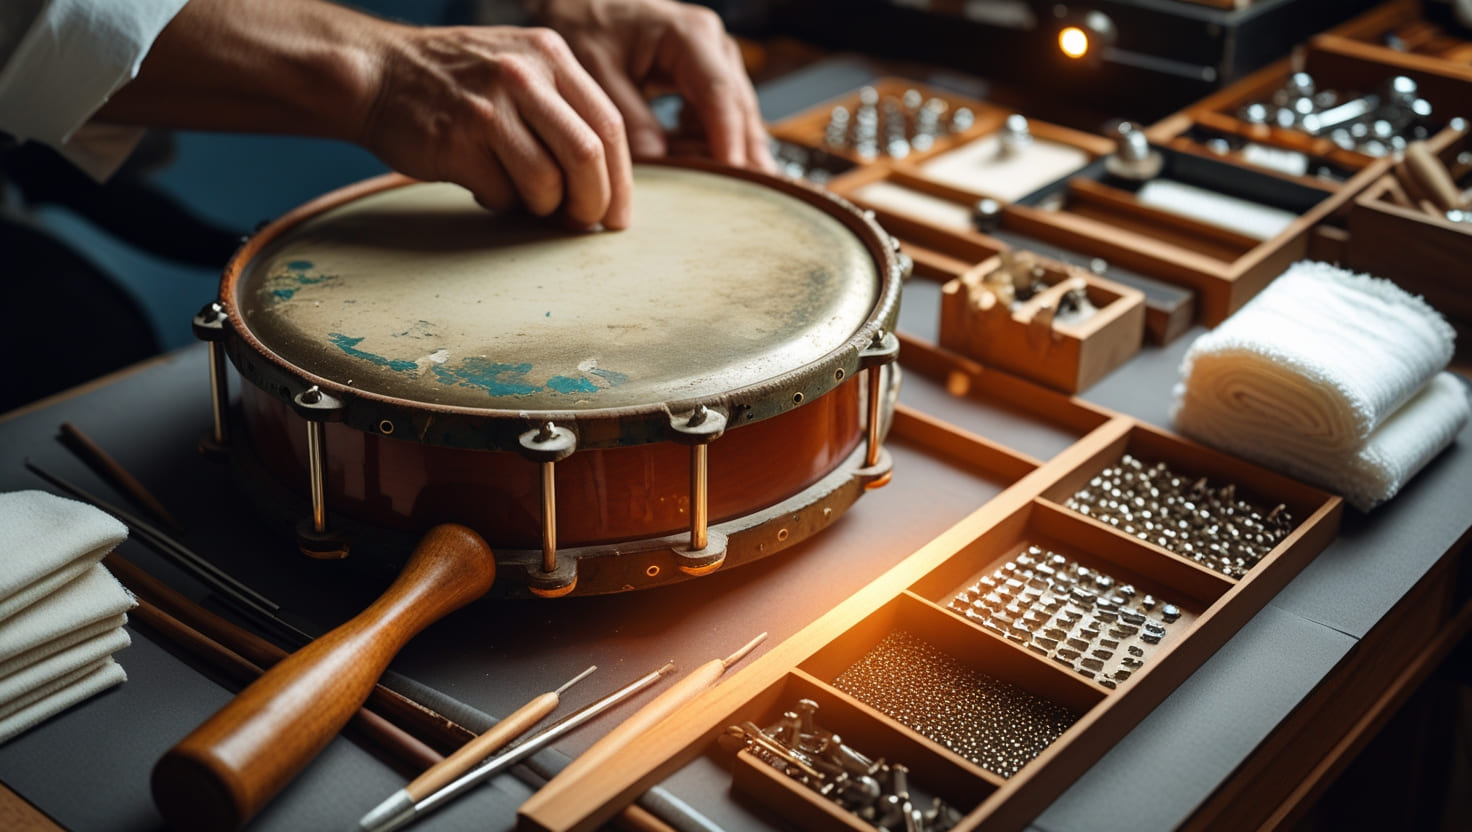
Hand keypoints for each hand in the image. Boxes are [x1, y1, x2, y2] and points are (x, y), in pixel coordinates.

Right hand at [97, 0, 633, 228]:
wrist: (375, 72)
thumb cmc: (457, 83)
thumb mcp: (519, 68)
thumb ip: (564, 109)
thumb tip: (608, 184)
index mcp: (550, 55)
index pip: (608, 126)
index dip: (622, 181)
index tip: (618, 217)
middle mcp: (525, 74)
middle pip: (588, 157)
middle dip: (593, 204)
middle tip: (583, 225)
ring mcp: (490, 106)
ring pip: (547, 182)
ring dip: (543, 208)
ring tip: (524, 200)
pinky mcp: (457, 140)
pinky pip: (502, 195)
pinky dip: (501, 204)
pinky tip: (484, 188)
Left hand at [532, 0, 774, 171]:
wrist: (581, 7)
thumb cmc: (586, 28)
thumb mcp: (597, 72)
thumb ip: (628, 118)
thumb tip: (659, 162)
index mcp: (689, 34)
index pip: (719, 94)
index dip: (728, 139)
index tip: (732, 178)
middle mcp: (712, 45)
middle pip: (739, 109)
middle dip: (743, 154)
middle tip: (747, 199)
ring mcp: (715, 61)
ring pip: (737, 117)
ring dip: (729, 153)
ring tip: (726, 191)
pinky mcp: (707, 79)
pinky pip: (721, 119)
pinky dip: (714, 146)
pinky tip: (703, 171)